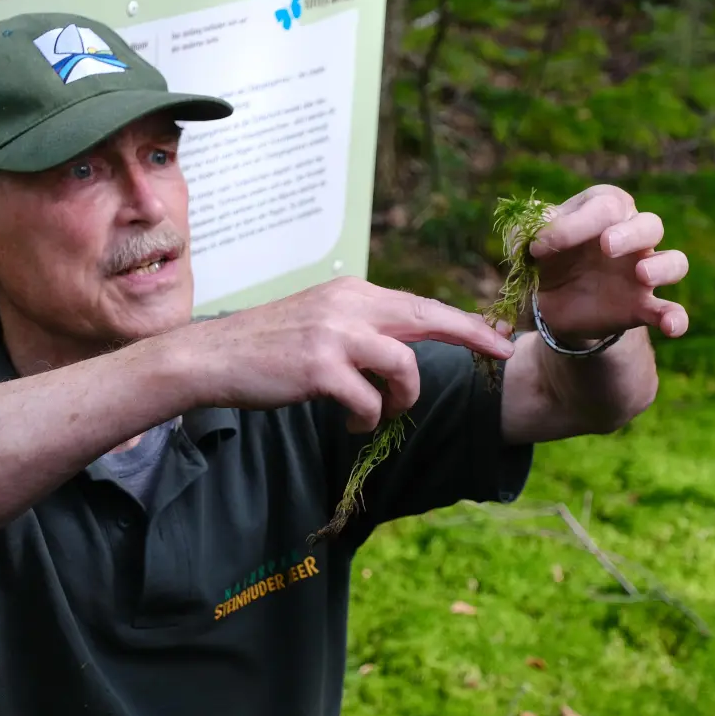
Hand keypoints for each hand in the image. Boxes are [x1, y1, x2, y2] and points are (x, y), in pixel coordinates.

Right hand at [183, 277, 514, 432]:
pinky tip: (350, 423)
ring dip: (403, 399)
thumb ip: (359, 326)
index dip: (462, 321)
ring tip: (382, 413)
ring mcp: (335, 334)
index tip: (496, 332)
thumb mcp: (318, 321)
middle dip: (472, 336)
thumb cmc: (266, 347)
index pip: (418, 304)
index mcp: (351, 293)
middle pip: (428, 319)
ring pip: (404, 367)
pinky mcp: (321, 367)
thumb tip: (403, 346)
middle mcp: (348, 305)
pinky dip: (368, 420)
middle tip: (502, 352)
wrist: (212, 357)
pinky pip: (369, 402)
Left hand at [523, 185, 689, 342]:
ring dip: (662, 267)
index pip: (604, 205)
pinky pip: (670, 309)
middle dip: (630, 234)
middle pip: (650, 224)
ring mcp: (642, 271)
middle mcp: (631, 235)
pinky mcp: (643, 306)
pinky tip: (672, 326)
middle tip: (607, 246)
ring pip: (674, 261)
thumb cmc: (547, 256)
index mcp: (603, 210)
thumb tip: (544, 226)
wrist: (554, 301)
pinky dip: (675, 317)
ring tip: (641, 275)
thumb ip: (532, 227)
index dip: (574, 223)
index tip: (539, 246)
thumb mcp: (528, 240)